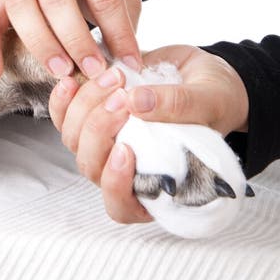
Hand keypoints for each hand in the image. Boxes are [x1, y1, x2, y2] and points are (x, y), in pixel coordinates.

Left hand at [48, 44, 249, 224]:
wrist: (203, 74)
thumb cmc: (215, 99)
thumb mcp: (210, 100)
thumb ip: (179, 105)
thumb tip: (137, 102)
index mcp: (156, 183)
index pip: (122, 206)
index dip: (115, 185)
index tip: (126, 150)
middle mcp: (126, 168)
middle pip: (92, 166)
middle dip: (100, 129)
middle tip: (123, 94)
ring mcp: (106, 142)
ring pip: (74, 139)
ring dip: (86, 107)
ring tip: (113, 77)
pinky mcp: (92, 115)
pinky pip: (64, 115)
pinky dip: (64, 99)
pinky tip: (73, 79)